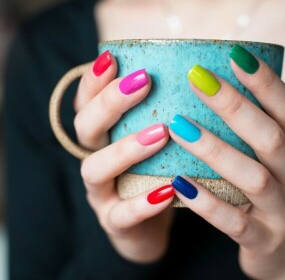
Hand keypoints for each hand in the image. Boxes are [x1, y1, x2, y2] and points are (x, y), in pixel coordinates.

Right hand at [74, 51, 173, 262]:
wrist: (150, 227)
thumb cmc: (158, 171)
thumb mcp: (157, 136)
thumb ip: (165, 108)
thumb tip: (199, 69)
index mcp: (102, 134)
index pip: (87, 100)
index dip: (94, 79)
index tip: (113, 57)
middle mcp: (94, 157)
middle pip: (85, 127)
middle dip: (111, 103)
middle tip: (143, 82)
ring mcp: (100, 193)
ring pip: (96, 168)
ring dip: (125, 149)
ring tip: (160, 134)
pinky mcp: (114, 223)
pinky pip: (122, 215)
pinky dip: (142, 203)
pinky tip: (168, 190)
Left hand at [169, 46, 284, 278]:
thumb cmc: (270, 194)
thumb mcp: (271, 161)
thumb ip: (251, 130)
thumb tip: (208, 85)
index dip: (265, 81)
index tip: (234, 53)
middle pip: (270, 137)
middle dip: (234, 105)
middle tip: (196, 79)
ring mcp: (282, 211)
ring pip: (252, 177)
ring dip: (215, 149)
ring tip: (178, 126)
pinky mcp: (263, 240)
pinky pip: (233, 222)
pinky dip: (206, 202)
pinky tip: (178, 182)